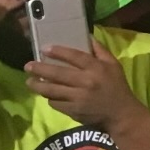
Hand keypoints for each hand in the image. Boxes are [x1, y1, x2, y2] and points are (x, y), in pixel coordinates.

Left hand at [25, 36, 139, 132]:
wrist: (121, 114)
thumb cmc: (117, 86)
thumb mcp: (114, 65)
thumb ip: (100, 50)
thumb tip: (86, 36)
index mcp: (97, 69)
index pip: (74, 56)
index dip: (58, 51)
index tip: (44, 48)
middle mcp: (86, 82)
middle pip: (58, 73)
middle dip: (40, 69)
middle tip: (28, 66)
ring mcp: (79, 98)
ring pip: (52, 90)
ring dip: (38, 85)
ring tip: (29, 81)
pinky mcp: (74, 111)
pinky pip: (55, 103)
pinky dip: (49, 98)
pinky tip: (47, 94)